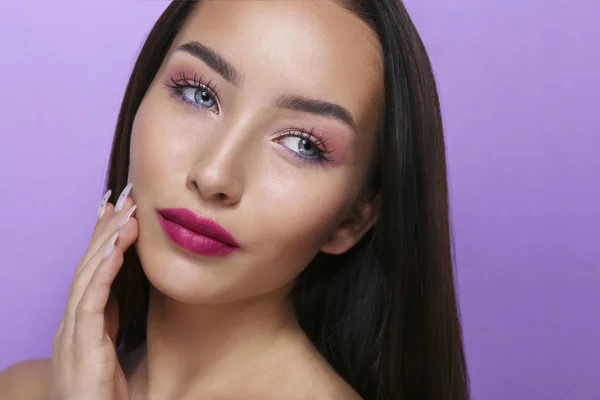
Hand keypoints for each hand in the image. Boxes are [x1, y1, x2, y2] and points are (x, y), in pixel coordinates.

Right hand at [51, 183, 138, 399]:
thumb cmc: (100, 394)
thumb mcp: (110, 349)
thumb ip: (111, 321)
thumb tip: (121, 292)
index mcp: (81, 320)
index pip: (92, 270)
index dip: (103, 239)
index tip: (117, 211)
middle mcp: (72, 320)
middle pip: (88, 265)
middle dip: (105, 230)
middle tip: (124, 198)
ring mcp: (72, 331)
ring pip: (88, 275)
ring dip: (107, 242)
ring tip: (126, 215)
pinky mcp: (81, 344)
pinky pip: (91, 301)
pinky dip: (103, 271)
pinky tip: (116, 250)